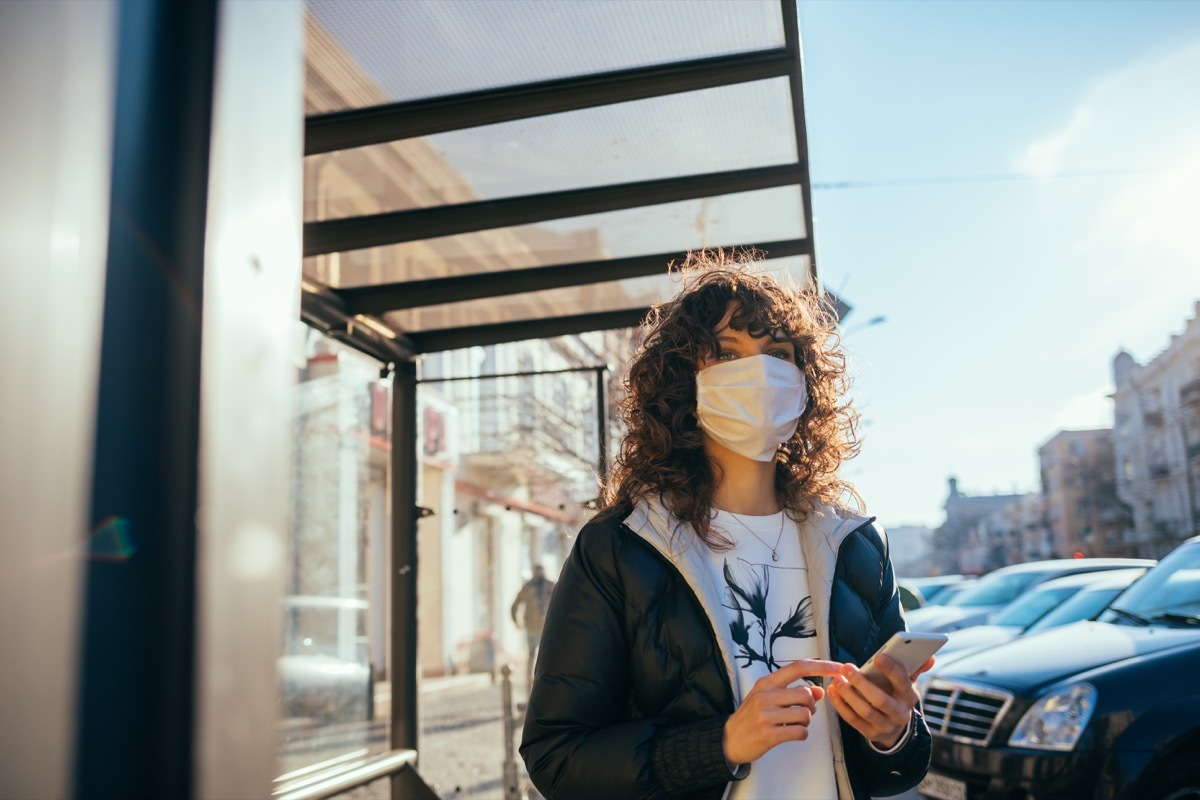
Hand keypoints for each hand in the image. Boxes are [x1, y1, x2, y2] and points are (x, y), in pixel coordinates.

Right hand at [722, 659, 843, 764]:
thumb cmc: (751, 717)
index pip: (798, 667)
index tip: (838, 668)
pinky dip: (801, 734)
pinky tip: (792, 734)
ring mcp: (766, 715)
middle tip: (803, 713)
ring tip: (794, 724)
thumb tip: (820, 691)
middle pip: (806, 694)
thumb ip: (792, 692)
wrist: (729, 739)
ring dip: (806, 722)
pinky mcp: (768, 734)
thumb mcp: (768, 698)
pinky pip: (800, 732)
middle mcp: (765, 695)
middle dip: (811, 706)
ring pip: (805, 714)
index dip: (822, 666)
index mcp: (767, 682)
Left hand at [826, 654, 933, 748]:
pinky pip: (853, 720)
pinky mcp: (870, 733)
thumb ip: (915, 668)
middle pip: (880, 700)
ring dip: (849, 695)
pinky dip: (841, 706)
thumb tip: (929, 657)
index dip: (891, 670)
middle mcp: (899, 714)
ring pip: (865, 711)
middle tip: (847, 668)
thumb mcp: (907, 683)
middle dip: (862, 683)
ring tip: (837, 680)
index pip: (903, 683)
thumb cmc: (897, 697)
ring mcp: (885, 726)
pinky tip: (833, 692)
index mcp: (909, 697)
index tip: (878, 657)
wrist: (895, 728)